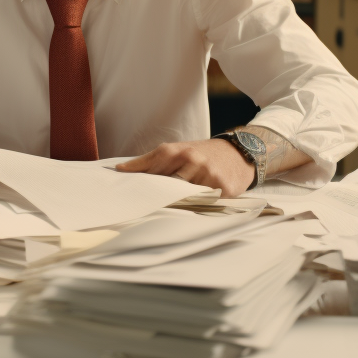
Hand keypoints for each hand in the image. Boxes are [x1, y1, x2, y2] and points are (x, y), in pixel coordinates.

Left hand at [115, 139, 253, 195]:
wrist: (237, 153)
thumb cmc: (201, 154)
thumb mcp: (176, 151)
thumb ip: (150, 161)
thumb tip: (120, 169)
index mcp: (177, 152)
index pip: (152, 169)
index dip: (141, 181)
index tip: (131, 193)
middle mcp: (192, 161)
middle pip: (168, 187)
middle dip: (159, 196)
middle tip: (148, 206)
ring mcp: (208, 174)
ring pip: (186, 197)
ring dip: (179, 204)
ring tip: (174, 207)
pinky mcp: (222, 188)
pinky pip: (206, 203)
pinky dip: (199, 206)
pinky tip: (197, 206)